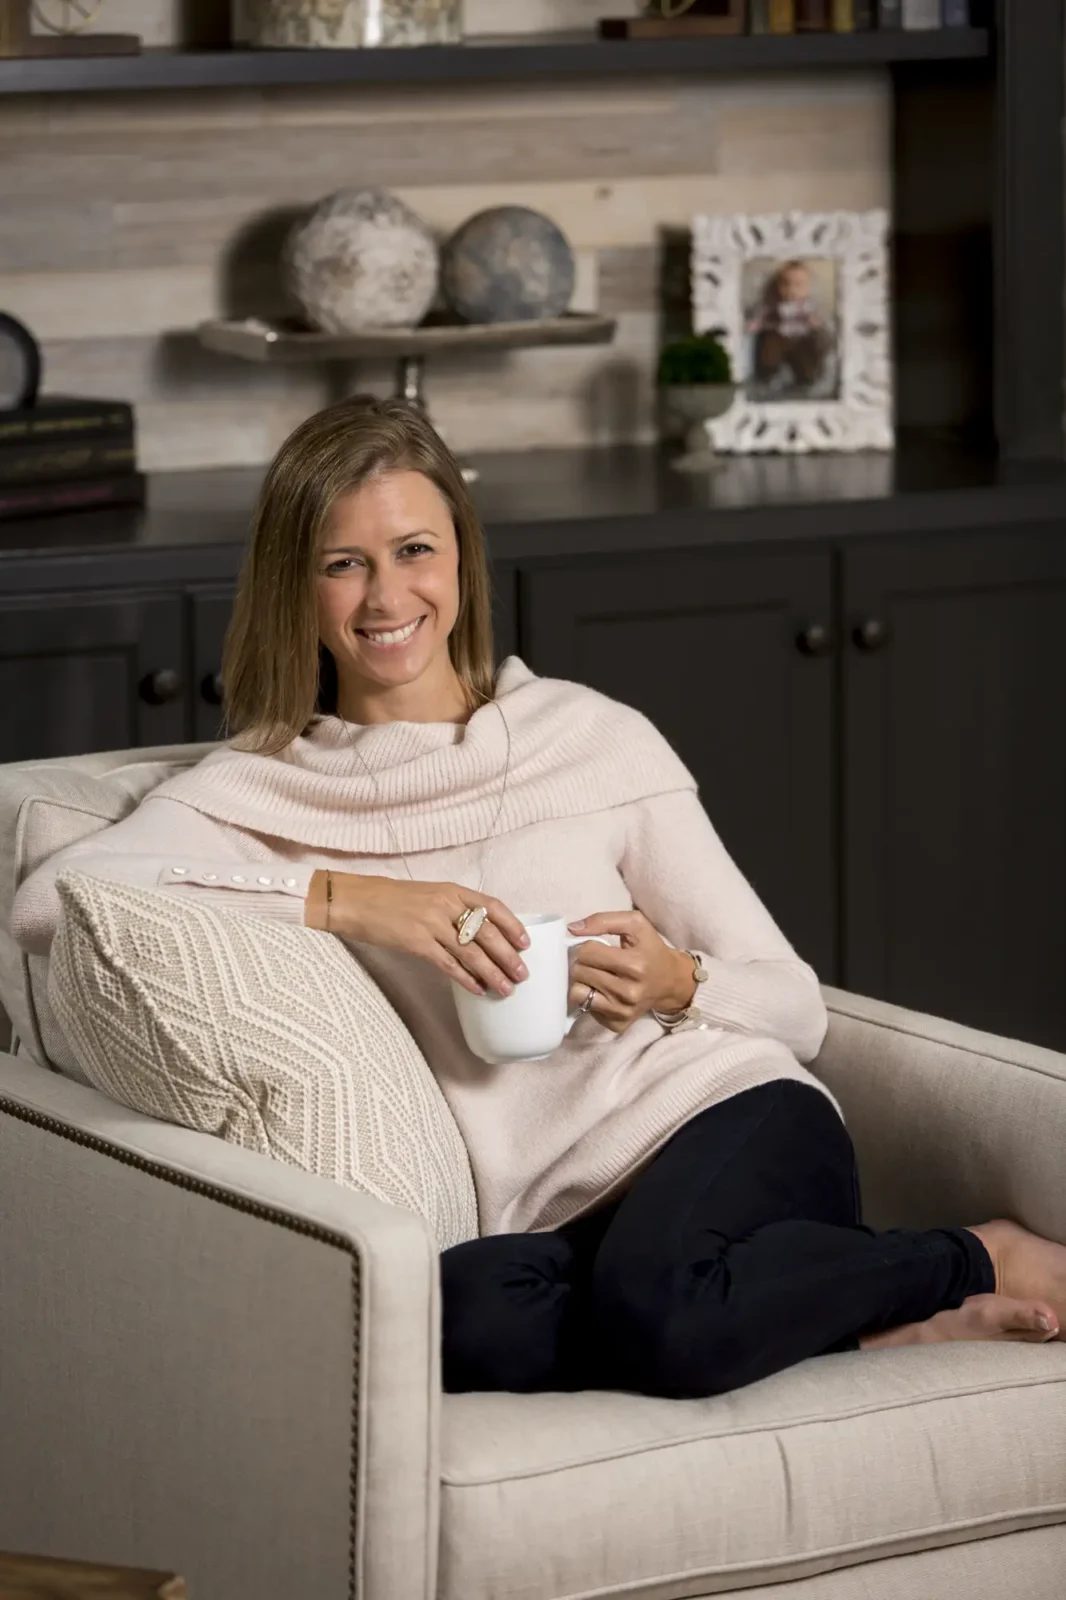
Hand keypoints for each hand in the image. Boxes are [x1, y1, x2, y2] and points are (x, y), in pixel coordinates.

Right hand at [306, 870, 528, 996]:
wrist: (357, 900)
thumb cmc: (393, 899)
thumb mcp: (430, 894)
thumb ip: (455, 908)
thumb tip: (481, 933)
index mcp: (452, 890)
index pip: (492, 906)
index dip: (513, 925)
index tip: (526, 942)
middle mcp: (446, 905)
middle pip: (487, 932)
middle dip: (507, 955)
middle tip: (522, 973)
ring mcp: (431, 924)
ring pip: (471, 952)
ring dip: (491, 973)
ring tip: (506, 988)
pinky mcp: (417, 943)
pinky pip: (448, 964)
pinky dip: (466, 979)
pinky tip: (477, 989)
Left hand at [567, 910, 697, 1034]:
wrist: (671, 982)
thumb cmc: (651, 950)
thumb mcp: (636, 925)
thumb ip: (603, 920)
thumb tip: (572, 928)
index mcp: (635, 965)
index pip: (587, 952)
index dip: (587, 946)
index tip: (596, 948)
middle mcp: (629, 992)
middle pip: (580, 972)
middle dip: (583, 963)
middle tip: (596, 962)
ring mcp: (622, 1011)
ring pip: (577, 993)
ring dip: (583, 981)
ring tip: (597, 976)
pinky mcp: (617, 1024)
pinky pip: (585, 1009)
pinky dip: (590, 998)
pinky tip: (603, 992)